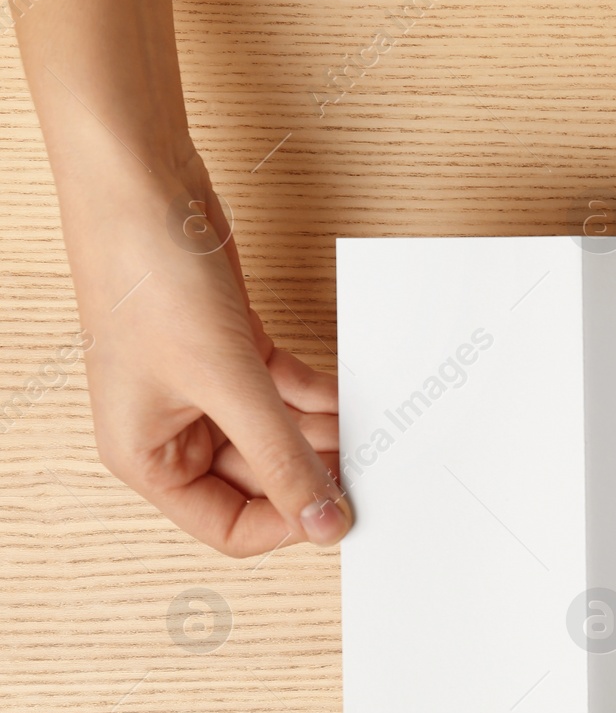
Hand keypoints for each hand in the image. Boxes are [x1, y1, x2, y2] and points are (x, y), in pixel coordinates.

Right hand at [66, 152, 349, 556]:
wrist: (143, 186)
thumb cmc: (149, 278)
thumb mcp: (229, 382)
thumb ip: (282, 456)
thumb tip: (323, 521)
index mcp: (146, 457)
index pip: (228, 526)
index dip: (287, 524)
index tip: (340, 511)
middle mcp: (172, 430)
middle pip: (260, 481)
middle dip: (314, 474)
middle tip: (373, 471)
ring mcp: (205, 389)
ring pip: (279, 435)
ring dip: (326, 435)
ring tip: (376, 435)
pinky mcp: (233, 351)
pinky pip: (287, 393)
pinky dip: (322, 397)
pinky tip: (358, 399)